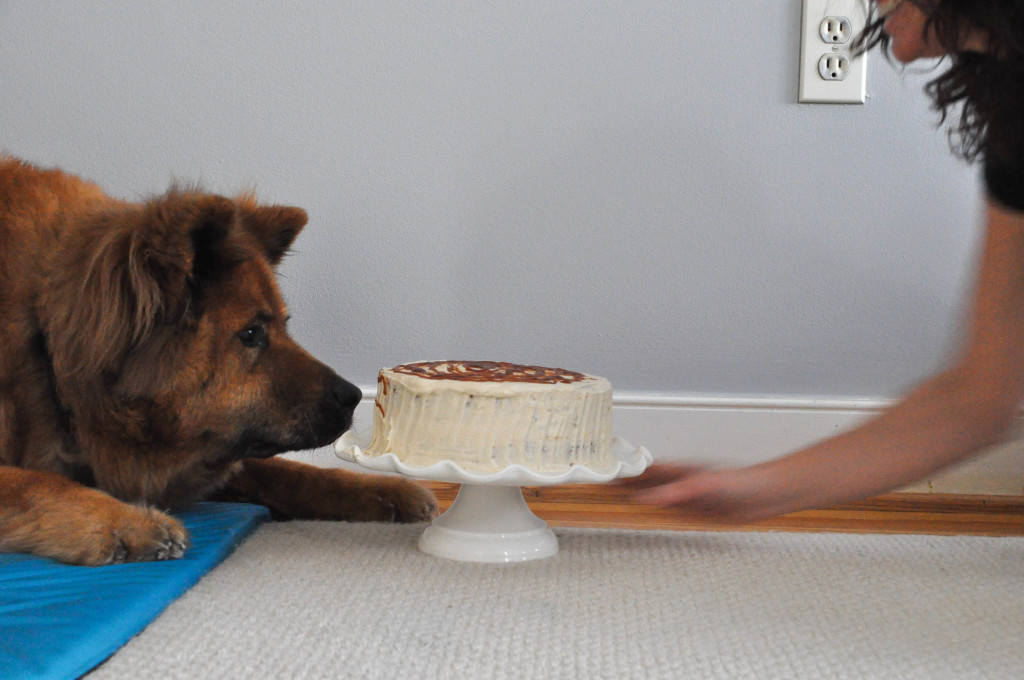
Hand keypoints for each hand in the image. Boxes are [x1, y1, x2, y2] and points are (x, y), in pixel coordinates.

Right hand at [617, 462, 785, 522]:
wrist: (767, 496)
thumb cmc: (741, 483)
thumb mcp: (704, 486)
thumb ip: (676, 492)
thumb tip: (647, 498)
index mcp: (681, 471)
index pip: (646, 471)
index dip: (627, 473)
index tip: (607, 476)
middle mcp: (682, 483)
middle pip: (648, 484)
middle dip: (628, 485)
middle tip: (606, 491)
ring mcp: (690, 497)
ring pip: (658, 498)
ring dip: (641, 500)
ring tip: (620, 504)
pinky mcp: (700, 512)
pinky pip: (673, 514)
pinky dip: (659, 515)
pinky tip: (653, 520)